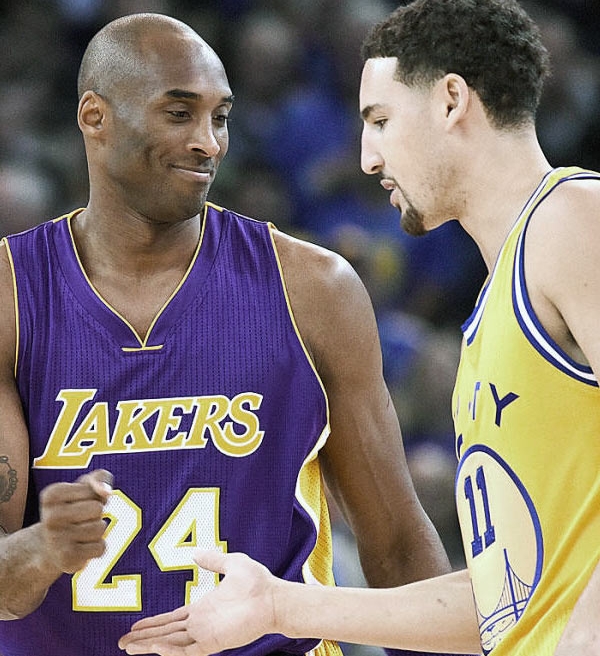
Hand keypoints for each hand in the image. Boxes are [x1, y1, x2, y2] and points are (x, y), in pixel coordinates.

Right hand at [38, 469, 112, 573]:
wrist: (49, 547)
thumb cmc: (73, 509)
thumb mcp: (84, 486)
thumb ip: (100, 477)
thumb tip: (106, 491)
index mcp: (51, 495)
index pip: (94, 491)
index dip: (93, 497)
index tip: (78, 503)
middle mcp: (50, 518)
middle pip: (98, 509)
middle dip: (96, 513)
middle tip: (80, 519)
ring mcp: (56, 541)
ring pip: (100, 528)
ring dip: (96, 530)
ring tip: (79, 533)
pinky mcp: (67, 560)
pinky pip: (101, 547)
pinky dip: (97, 547)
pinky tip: (81, 547)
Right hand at [119, 550, 277, 654]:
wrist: (273, 596)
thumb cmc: (257, 582)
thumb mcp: (231, 564)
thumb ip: (213, 560)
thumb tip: (196, 553)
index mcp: (202, 608)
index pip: (171, 619)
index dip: (152, 623)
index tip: (134, 626)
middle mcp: (201, 623)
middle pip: (165, 633)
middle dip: (143, 638)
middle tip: (121, 642)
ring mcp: (206, 634)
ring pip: (171, 644)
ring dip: (150, 645)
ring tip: (128, 647)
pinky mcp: (214, 642)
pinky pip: (187, 651)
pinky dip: (170, 651)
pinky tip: (154, 647)